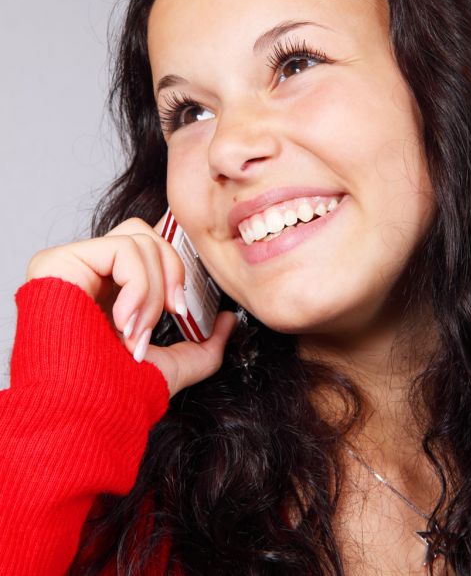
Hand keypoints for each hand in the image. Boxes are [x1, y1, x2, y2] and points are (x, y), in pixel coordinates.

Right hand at [26, 215, 236, 396]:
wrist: (79, 419)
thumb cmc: (110, 400)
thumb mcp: (168, 368)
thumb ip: (201, 346)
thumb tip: (229, 321)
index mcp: (109, 292)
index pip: (149, 249)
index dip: (175, 266)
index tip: (182, 308)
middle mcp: (89, 274)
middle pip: (146, 235)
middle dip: (172, 273)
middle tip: (172, 314)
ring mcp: (72, 266)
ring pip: (138, 239)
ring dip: (152, 290)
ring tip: (137, 332)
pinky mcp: (58, 262)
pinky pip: (121, 249)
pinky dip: (138, 285)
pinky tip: (124, 322)